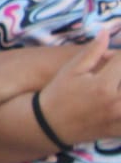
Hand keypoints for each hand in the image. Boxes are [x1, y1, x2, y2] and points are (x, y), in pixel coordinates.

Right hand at [37, 24, 120, 147]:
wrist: (49, 124)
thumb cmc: (59, 92)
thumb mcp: (71, 69)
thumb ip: (92, 51)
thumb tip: (106, 32)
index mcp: (103, 85)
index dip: (120, 55)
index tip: (116, 55)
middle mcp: (116, 102)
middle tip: (115, 71)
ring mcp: (120, 118)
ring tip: (117, 84)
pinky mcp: (120, 130)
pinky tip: (118, 101)